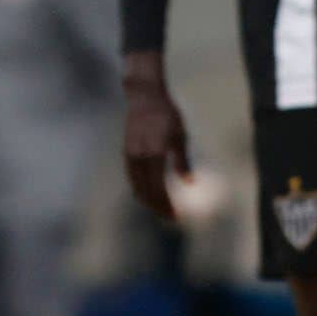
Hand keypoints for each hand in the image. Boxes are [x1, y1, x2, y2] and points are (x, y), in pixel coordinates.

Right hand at [123, 64, 190, 220]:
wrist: (144, 98)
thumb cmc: (168, 115)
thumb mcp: (180, 136)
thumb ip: (183, 161)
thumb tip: (190, 183)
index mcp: (155, 154)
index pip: (159, 188)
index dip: (166, 204)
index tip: (176, 216)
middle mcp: (139, 157)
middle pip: (146, 191)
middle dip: (158, 207)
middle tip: (171, 217)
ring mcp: (130, 156)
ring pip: (136, 186)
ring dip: (148, 200)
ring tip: (161, 209)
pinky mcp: (126, 153)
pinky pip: (132, 178)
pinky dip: (139, 189)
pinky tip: (148, 195)